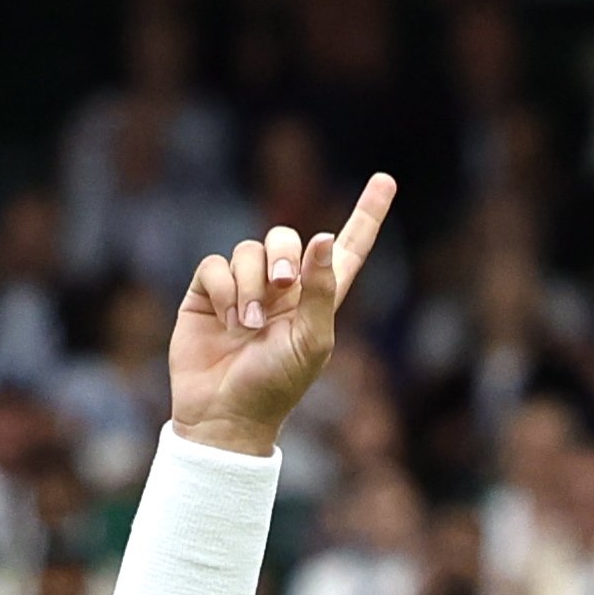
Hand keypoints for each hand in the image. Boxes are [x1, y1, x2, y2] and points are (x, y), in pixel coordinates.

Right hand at [164, 172, 394, 456]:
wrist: (225, 414)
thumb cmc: (276, 387)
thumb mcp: (310, 343)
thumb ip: (322, 291)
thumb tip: (323, 237)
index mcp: (318, 299)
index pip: (348, 247)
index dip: (367, 214)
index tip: (385, 180)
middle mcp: (282, 288)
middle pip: (286, 238)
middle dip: (284, 255)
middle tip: (283, 288)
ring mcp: (244, 288)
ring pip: (249, 250)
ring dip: (250, 285)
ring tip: (248, 326)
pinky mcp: (208, 293)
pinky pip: (215, 265)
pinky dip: (222, 289)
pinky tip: (225, 320)